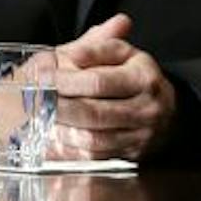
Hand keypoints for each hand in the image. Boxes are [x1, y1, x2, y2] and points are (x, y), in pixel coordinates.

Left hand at [52, 13, 177, 159]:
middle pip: (93, 112)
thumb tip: (71, 52)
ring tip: (40, 116)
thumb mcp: (122, 54)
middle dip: (58, 106)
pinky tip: (53, 134)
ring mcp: (140, 136)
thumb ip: (96, 45)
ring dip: (61, 128)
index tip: (41, 76)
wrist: (166, 110)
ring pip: (92, 138)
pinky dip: (70, 146)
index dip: (65, 80)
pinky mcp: (130, 154)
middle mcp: (147, 109)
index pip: (98, 81)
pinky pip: (95, 155)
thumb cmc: (136, 77)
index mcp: (144, 78)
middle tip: (34, 98)